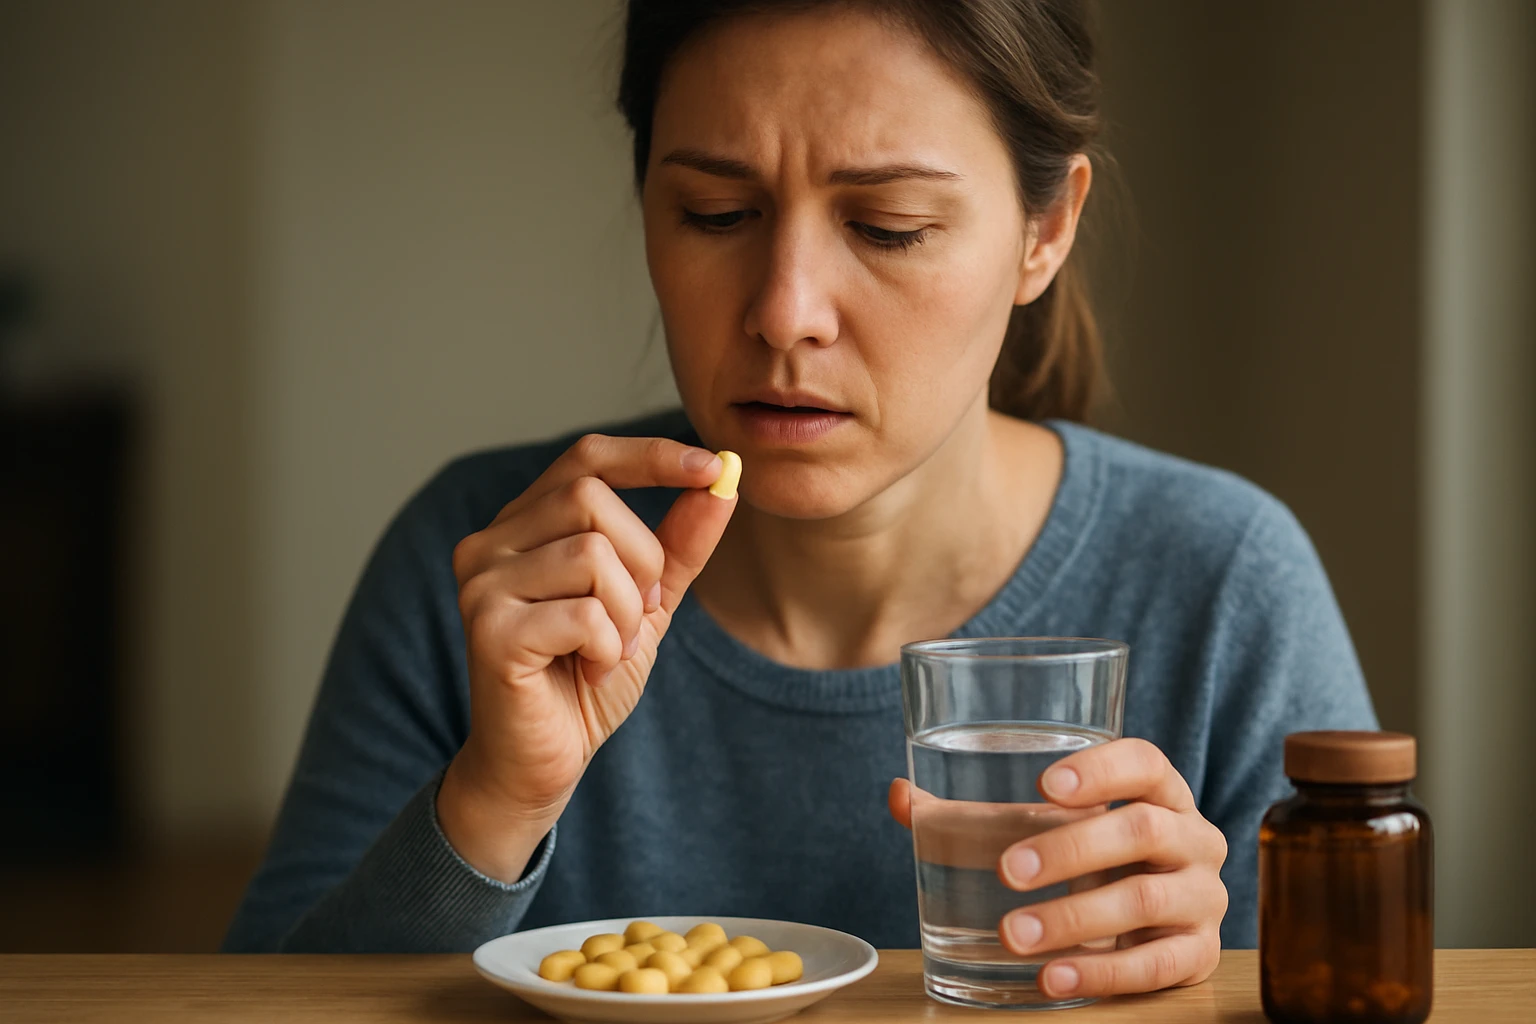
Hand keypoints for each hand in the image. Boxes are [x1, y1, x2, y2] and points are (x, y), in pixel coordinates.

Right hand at [438, 434, 735, 880]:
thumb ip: (678, 543)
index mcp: (522, 525)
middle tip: (637, 616)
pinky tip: (589, 672)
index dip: (651, 456)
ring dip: (625, 613)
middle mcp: (489, 542)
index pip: (587, 457)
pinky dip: (608, 648)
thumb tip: (724, 481)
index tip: (714, 467)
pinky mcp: (489, 631)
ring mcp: (482, 584)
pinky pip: (584, 613)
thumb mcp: (647, 602)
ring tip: (607, 650)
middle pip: (592, 499)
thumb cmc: (584, 678)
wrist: (542, 763)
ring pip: (591, 554)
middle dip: (642, 560)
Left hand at [888, 738, 1226, 998]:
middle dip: (1070, 850)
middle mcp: (1192, 836)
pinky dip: (1101, 971)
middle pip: (1142, 830)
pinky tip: (1052, 976)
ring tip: (1013, 934)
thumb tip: (899, 795)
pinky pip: (1157, 965)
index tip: (1044, 784)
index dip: (1101, 769)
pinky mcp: (1198, 954)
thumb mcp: (1037, 832)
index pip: (1144, 762)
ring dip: (1075, 918)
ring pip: (1146, 899)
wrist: (1150, 925)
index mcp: (1158, 791)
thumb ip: (967, 815)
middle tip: (1006, 871)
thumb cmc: (1087, 861)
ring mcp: (1203, 896)